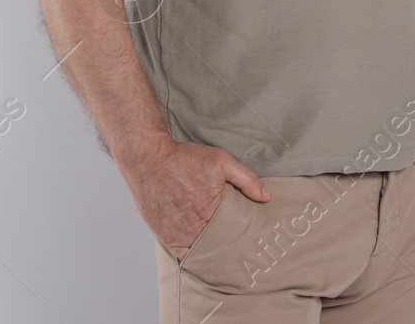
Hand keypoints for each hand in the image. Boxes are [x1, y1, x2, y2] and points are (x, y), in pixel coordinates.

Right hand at [121, 138, 270, 257]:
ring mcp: (178, 235)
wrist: (148, 160)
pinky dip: (192, 253)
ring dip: (210, 251)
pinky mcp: (165, 237)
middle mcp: (194, 229)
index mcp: (212, 213)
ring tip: (220, 249)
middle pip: (218, 246)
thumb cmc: (184, 159)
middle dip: (227, 246)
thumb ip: (246, 179)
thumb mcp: (221, 161)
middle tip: (237, 245)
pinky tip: (201, 249)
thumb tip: (266, 197)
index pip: (234, 235)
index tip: (248, 239)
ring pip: (201, 252)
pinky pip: (183, 254)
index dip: (241, 237)